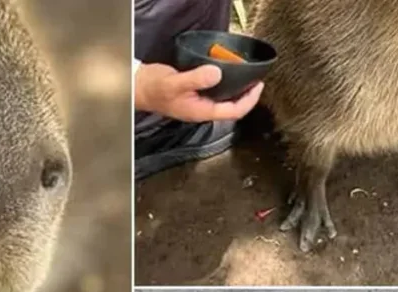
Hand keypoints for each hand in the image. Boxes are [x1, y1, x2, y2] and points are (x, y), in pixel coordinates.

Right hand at [134, 63, 262, 121]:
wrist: (139, 87)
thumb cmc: (154, 88)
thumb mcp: (175, 82)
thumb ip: (196, 79)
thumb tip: (217, 73)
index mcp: (201, 112)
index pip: (233, 112)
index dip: (248, 101)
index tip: (258, 86)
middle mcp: (202, 110)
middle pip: (232, 108)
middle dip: (247, 96)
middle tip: (257, 80)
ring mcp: (199, 104)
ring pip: (225, 101)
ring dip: (238, 91)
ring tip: (247, 77)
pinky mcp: (196, 95)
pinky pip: (217, 93)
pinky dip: (227, 85)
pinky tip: (229, 74)